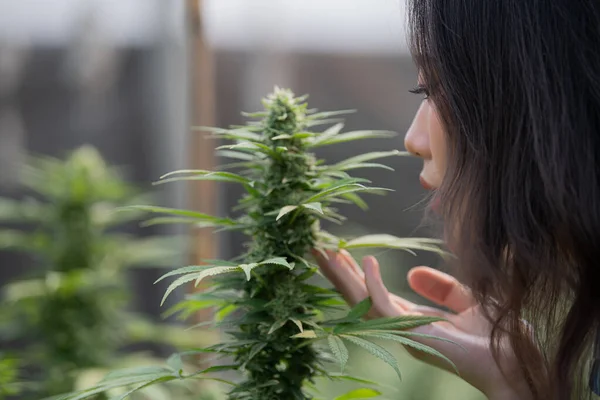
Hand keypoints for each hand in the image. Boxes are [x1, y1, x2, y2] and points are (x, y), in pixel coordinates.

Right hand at [312, 249, 532, 399]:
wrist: (515, 363)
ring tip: (324, 252)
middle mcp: (401, 326)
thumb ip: (441, 288)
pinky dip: (372, 284)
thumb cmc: (497, 336)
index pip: (374, 294)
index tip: (341, 252)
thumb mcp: (468, 301)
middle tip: (316, 248)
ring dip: (342, 277)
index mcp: (411, 320)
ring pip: (363, 302)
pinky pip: (384, 307)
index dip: (356, 273)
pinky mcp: (413, 334)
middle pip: (360, 297)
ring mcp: (405, 332)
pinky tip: (364, 262)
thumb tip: (411, 273)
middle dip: (338, 273)